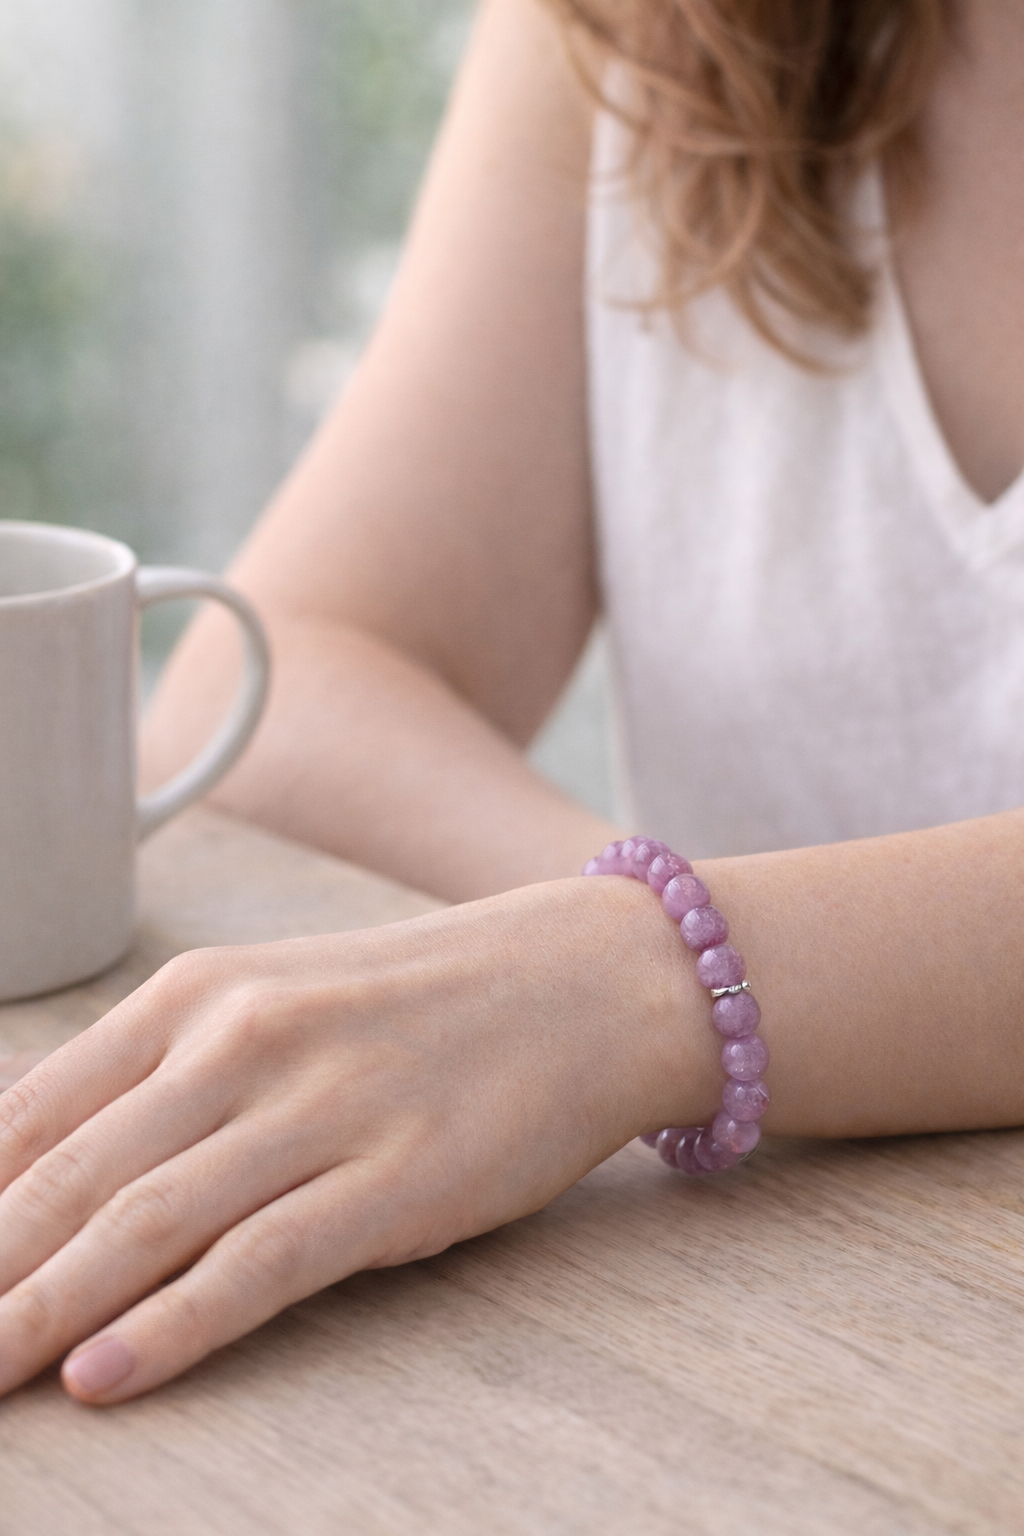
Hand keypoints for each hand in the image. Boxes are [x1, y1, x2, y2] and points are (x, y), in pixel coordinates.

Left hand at [0, 875, 703, 1403]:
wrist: (579, 980)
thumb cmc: (417, 1001)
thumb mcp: (274, 1000)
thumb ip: (162, 1074)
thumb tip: (37, 1158)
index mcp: (196, 995)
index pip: (28, 1114)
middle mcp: (242, 1041)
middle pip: (66, 1181)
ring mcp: (321, 1108)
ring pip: (142, 1226)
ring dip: (37, 1315)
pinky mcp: (395, 1180)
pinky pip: (257, 1263)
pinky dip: (169, 1327)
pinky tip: (102, 1375)